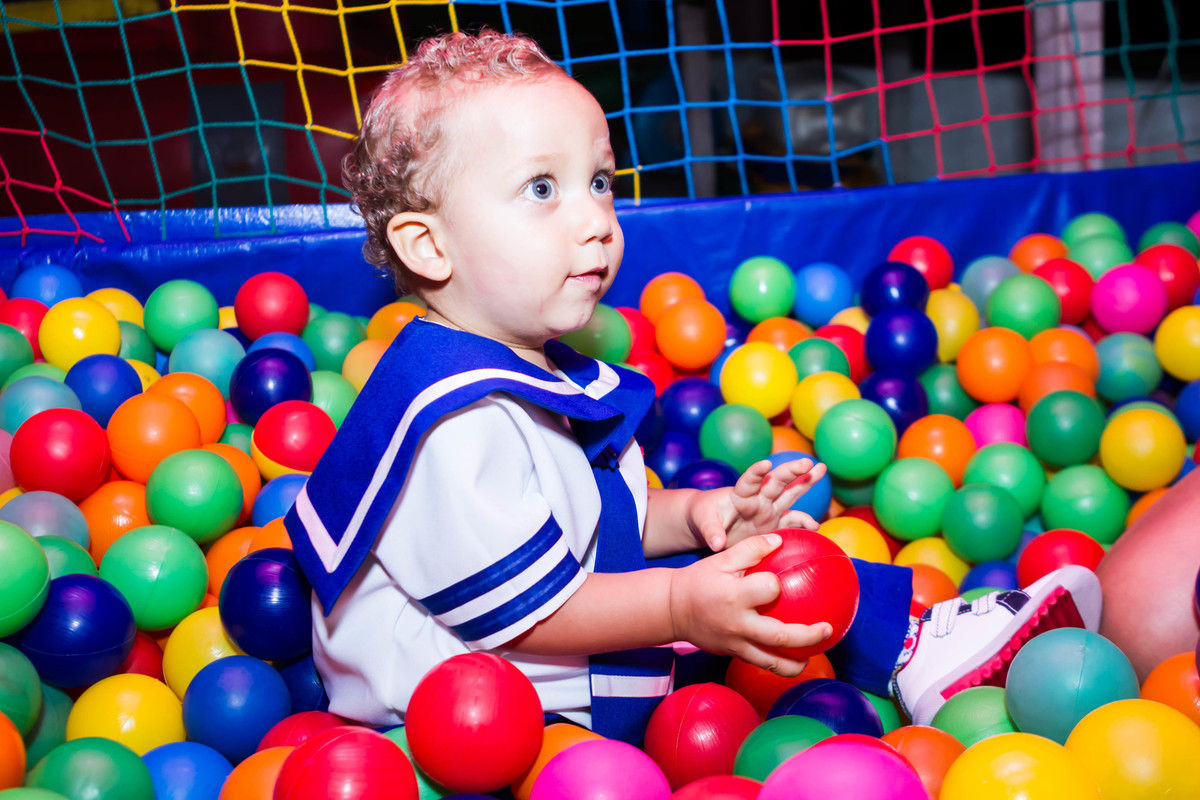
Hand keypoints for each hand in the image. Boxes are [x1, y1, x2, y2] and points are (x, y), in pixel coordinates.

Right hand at [668, 533, 832, 674]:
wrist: (672, 609)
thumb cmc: (699, 580)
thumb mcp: (720, 559)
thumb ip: (751, 548)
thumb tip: (780, 539)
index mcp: (735, 596)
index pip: (768, 590)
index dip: (777, 584)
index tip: (779, 580)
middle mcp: (738, 623)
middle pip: (780, 637)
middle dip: (809, 636)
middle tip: (829, 629)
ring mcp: (736, 643)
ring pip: (773, 662)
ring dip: (797, 662)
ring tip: (814, 655)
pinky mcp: (734, 654)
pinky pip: (762, 664)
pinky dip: (780, 665)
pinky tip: (794, 658)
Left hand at [687, 457, 827, 551]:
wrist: (710, 525)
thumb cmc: (704, 517)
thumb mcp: (702, 522)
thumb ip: (710, 532)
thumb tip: (717, 544)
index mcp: (740, 494)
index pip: (749, 481)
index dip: (756, 473)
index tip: (766, 464)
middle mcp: (758, 499)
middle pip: (776, 482)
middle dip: (791, 471)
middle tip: (808, 461)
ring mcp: (768, 510)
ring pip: (789, 494)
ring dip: (805, 482)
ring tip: (822, 468)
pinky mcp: (774, 524)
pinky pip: (792, 521)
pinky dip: (803, 523)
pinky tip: (816, 527)